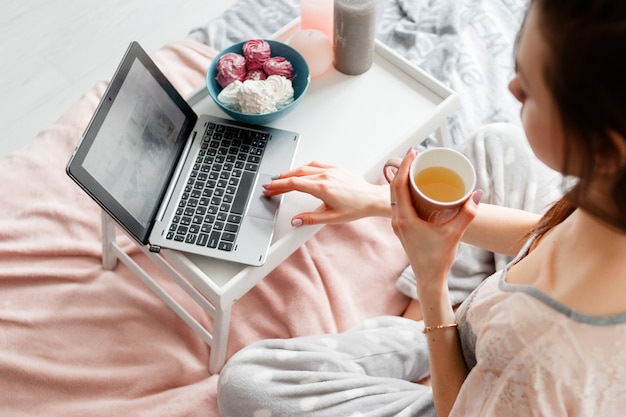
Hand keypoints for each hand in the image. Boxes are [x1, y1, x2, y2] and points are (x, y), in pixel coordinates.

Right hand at [263, 161, 389, 225]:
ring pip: (305, 167)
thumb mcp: (331, 218)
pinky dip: (305, 166)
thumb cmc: (356, 207)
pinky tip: (301, 170)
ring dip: (291, 172)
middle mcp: (325, 176)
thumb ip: (310, 219)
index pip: (294, 184)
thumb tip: (295, 221)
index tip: (269, 189)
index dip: (279, 186)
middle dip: (280, 180)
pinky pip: (316, 163)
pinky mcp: (336, 168)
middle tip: (270, 185)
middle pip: (296, 175)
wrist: (372, 199)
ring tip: (281, 178)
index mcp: (322, 188)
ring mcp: (331, 170)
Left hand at [390, 149, 481, 294]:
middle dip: (404, 169)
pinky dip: (404, 192)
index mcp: (404, 219)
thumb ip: (467, 214)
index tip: (413, 152)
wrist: (429, 278)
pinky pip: (399, 204)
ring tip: (415, 167)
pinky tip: (415, 188)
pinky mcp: (402, 228)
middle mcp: (397, 220)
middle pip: (394, 187)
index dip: (405, 166)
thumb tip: (477, 193)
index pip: (398, 185)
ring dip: (402, 180)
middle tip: (416, 156)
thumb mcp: (455, 234)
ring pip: (395, 196)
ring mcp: (398, 224)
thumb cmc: (439, 258)